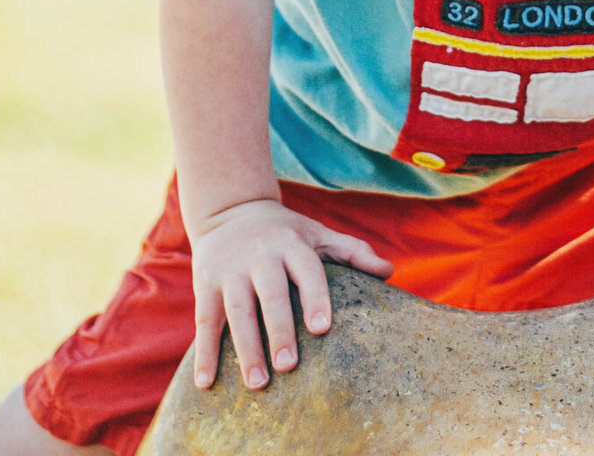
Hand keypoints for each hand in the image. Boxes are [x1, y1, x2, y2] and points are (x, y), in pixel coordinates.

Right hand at [187, 199, 392, 390]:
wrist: (230, 209)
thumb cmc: (285, 232)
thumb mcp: (316, 233)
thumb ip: (351, 250)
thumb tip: (388, 271)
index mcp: (292, 245)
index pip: (306, 270)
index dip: (314, 297)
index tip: (322, 328)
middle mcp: (260, 256)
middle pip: (270, 295)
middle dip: (278, 330)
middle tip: (289, 366)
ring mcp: (230, 270)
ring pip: (236, 311)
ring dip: (245, 349)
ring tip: (257, 384)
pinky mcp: (206, 283)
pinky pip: (205, 321)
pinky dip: (205, 353)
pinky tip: (205, 383)